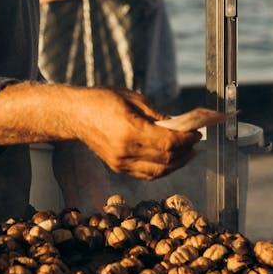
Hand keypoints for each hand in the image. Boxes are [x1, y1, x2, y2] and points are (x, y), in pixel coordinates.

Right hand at [73, 88, 200, 179]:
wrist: (75, 115)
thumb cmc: (102, 100)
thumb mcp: (133, 98)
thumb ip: (157, 114)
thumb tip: (178, 125)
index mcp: (130, 130)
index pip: (167, 142)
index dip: (186, 139)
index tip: (197, 133)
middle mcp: (126, 150)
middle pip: (166, 159)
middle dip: (185, 151)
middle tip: (195, 142)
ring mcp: (121, 162)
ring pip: (158, 172)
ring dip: (177, 164)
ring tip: (187, 153)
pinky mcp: (118, 167)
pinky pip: (146, 175)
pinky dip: (162, 170)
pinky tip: (170, 161)